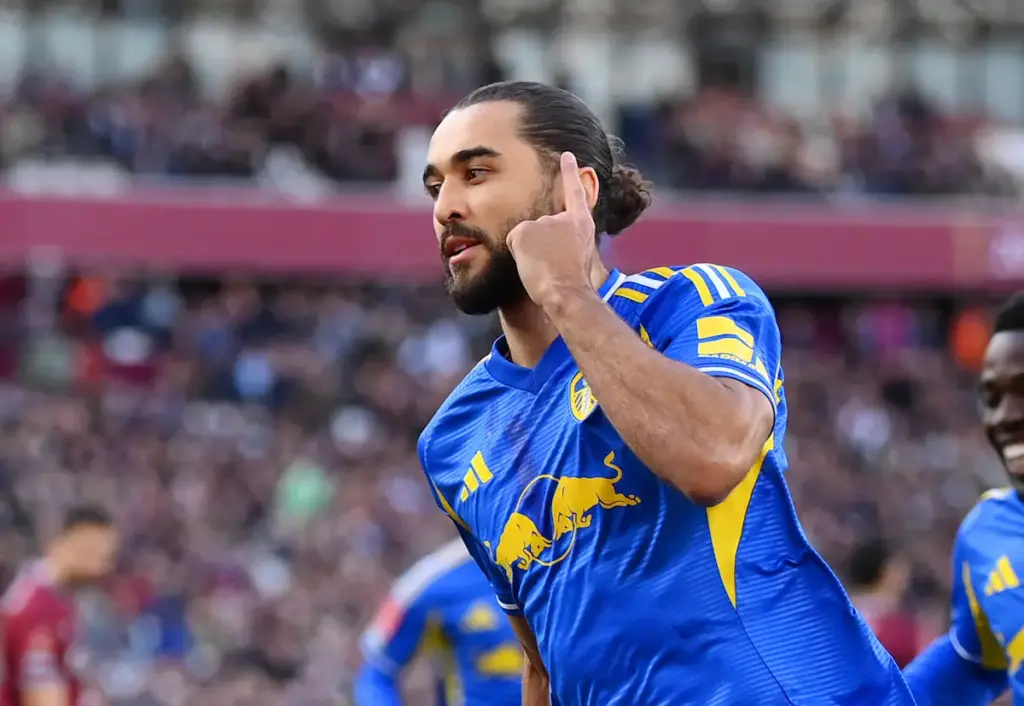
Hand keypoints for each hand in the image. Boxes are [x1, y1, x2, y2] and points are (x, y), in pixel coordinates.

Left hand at [505, 152, 597, 308]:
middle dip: (540, 247)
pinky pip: (514, 242)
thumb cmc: (574, 283)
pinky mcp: (525, 229)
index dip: (570, 173)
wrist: (567, 291)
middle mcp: (563, 218)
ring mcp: (543, 221)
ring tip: (545, 268)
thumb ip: (569, 239)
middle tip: (553, 267)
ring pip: (526, 237)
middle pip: (541, 228)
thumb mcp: (582, 254)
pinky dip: (519, 255)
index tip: (567, 155)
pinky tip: (532, 264)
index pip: (576, 193)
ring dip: (530, 253)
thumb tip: (552, 242)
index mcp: (581, 224)